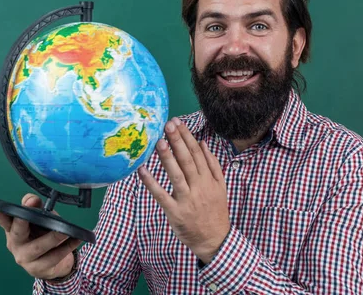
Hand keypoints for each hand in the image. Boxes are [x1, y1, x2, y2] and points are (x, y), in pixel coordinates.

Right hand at [0, 193, 80, 279]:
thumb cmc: (44, 235)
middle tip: (31, 210)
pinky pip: (53, 257)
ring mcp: (25, 259)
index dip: (0, 214)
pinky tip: (76, 239)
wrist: (55, 262)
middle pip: (17, 233)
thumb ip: (36, 207)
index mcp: (13, 229)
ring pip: (38, 248)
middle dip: (23, 221)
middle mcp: (15, 244)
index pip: (4, 221)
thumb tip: (32, 199)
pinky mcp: (38, 269)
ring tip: (66, 231)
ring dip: (53, 238)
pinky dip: (67, 247)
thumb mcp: (41, 219)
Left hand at [138, 117, 229, 263]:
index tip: (178, 123)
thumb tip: (202, 143)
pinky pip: (161, 195)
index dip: (187, 136)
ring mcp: (187, 200)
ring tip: (158, 141)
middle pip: (187, 160)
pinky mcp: (175, 212)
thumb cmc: (215, 210)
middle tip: (168, 125)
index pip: (196, 153)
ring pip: (176, 175)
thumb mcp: (221, 186)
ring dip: (167, 158)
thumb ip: (213, 164)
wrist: (214, 239)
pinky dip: (151, 183)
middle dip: (177, 141)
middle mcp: (199, 187)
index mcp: (209, 179)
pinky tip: (142, 170)